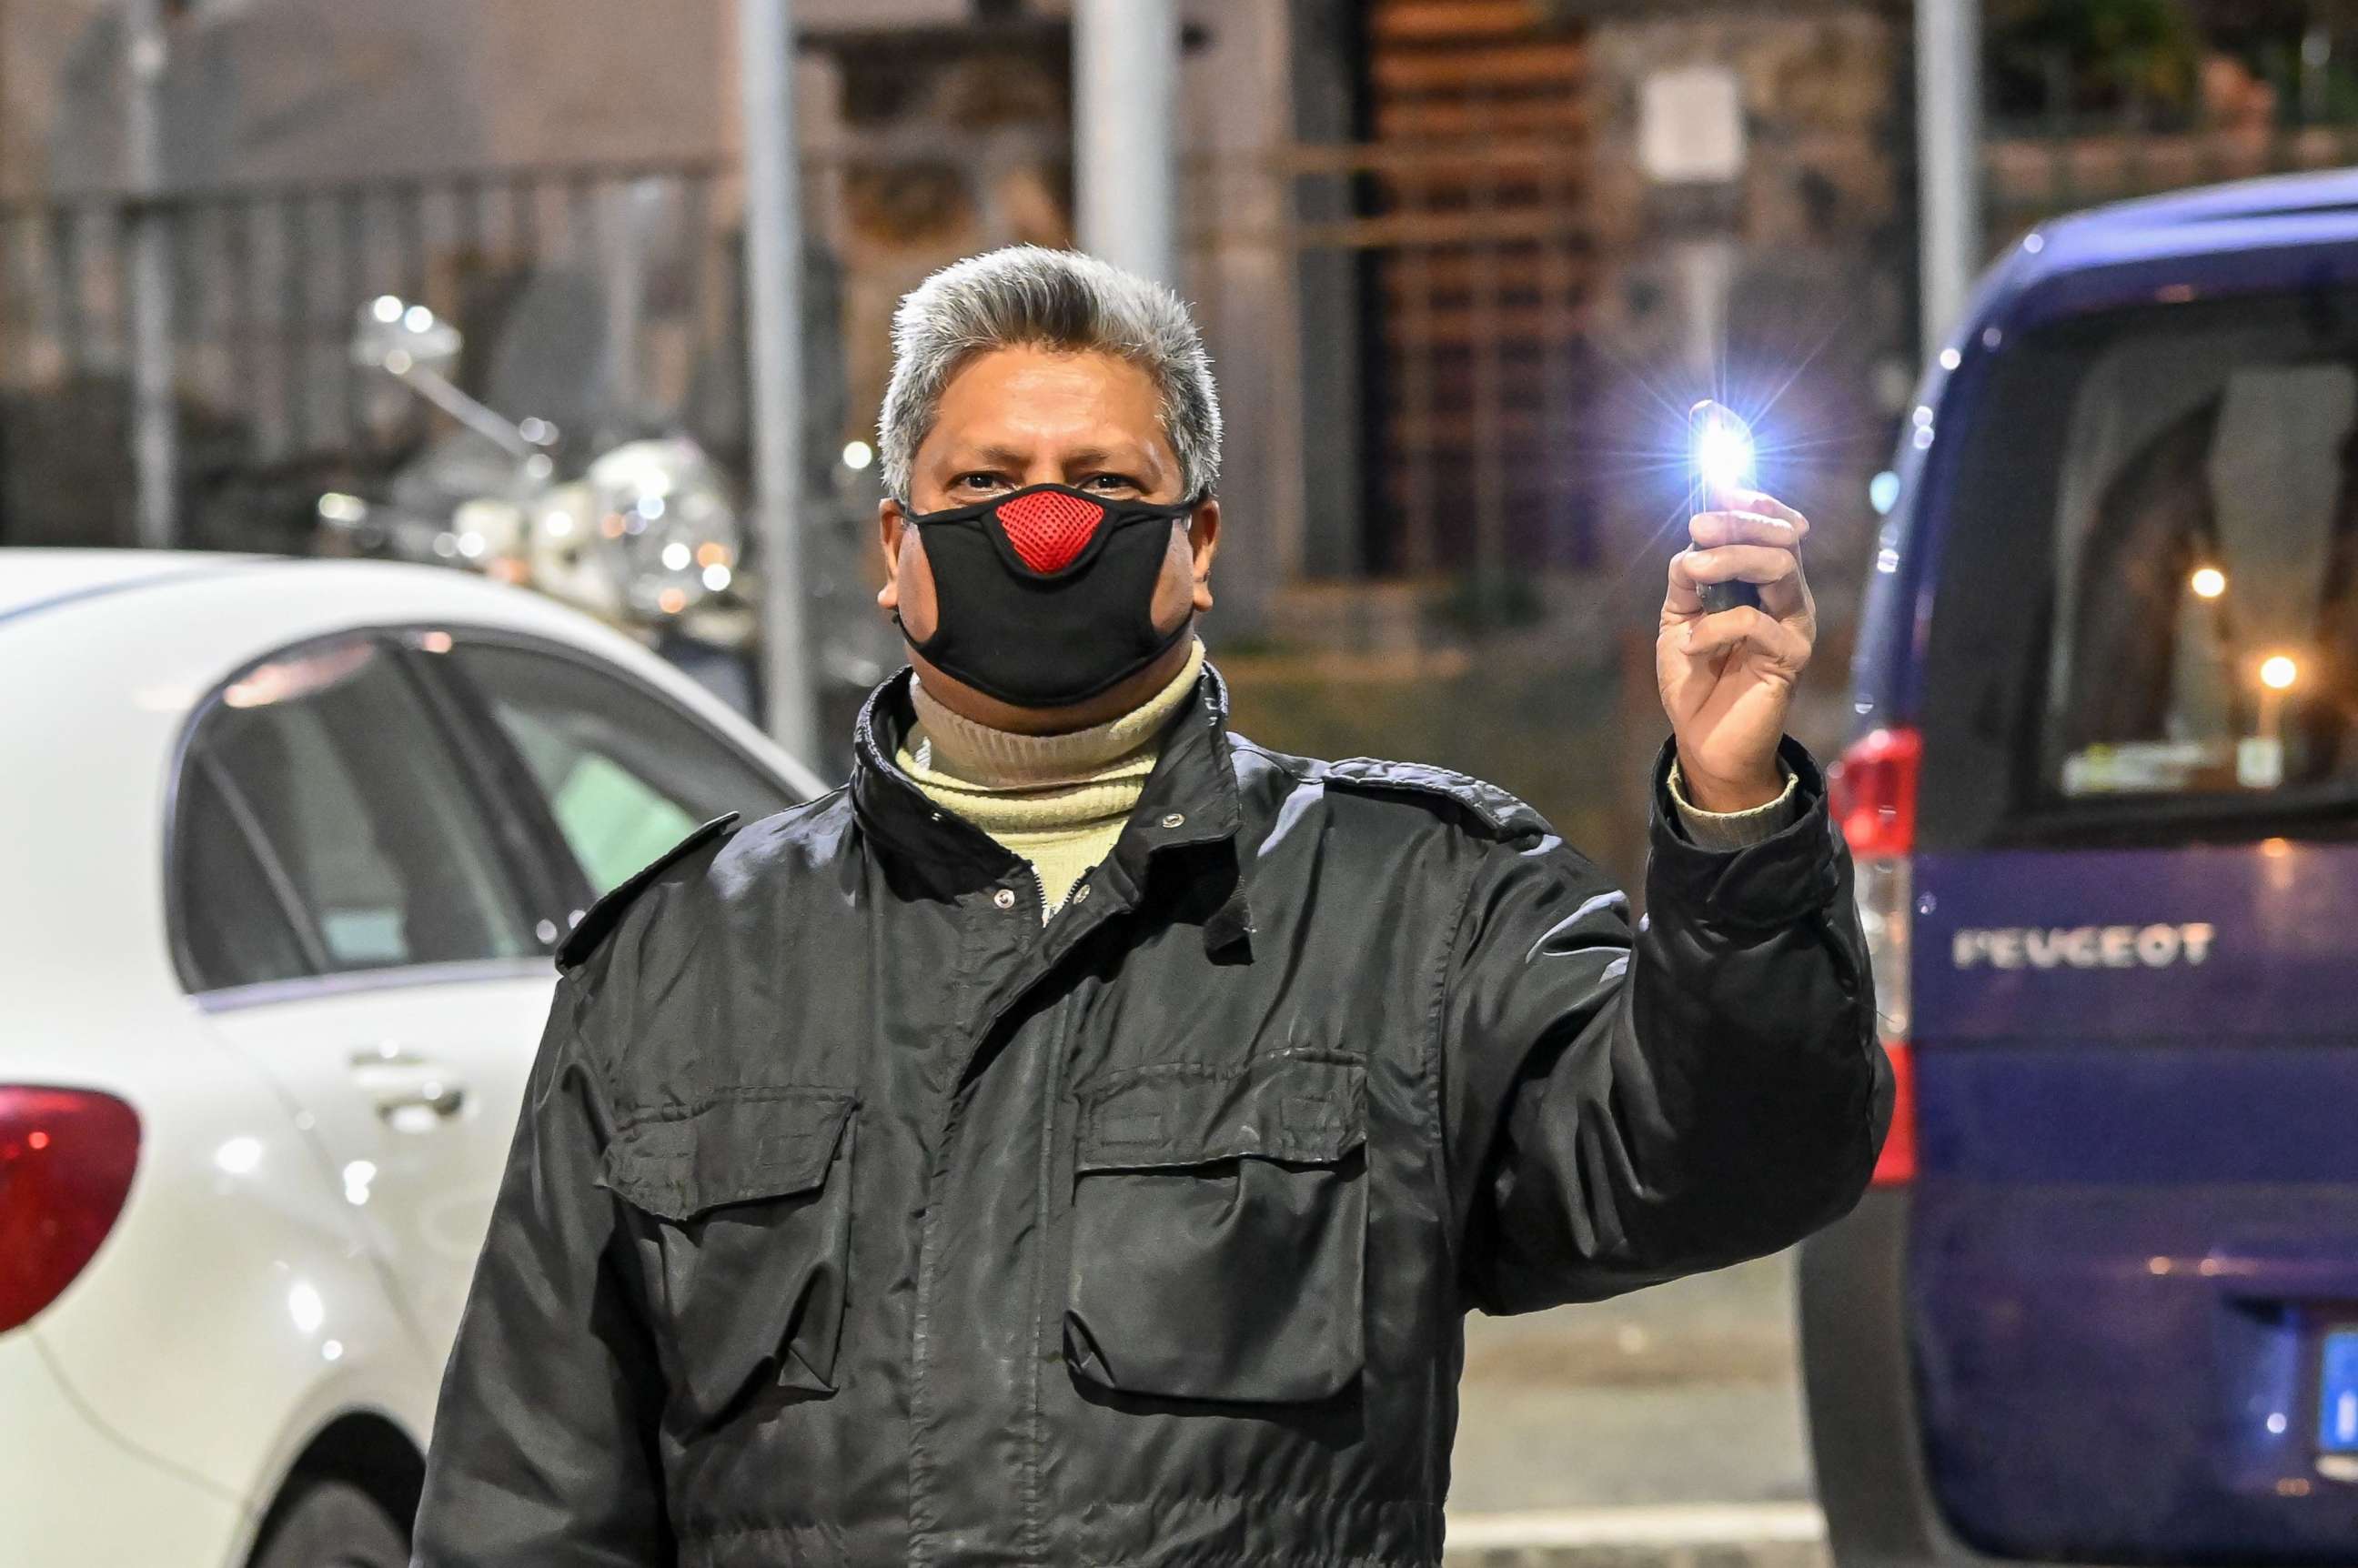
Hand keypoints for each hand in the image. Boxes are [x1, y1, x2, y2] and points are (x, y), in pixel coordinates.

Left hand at [1657, 487, 1815, 811]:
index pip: (1773, 525)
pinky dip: (1714, 627)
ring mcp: (1794, 624)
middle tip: (1699, 526)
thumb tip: (1694, 538)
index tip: (1719, 481)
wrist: (1702, 739)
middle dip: (1739, 521)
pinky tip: (1694, 645)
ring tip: (1694, 573)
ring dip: (1731, 558)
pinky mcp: (1792, 657)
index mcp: (1761, 580)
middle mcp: (1785, 595)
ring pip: (1779, 566)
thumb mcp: (1678, 616)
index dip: (1752, 498)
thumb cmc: (1694, 676)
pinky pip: (1756, 623)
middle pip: (1780, 536)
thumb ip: (1687, 576)